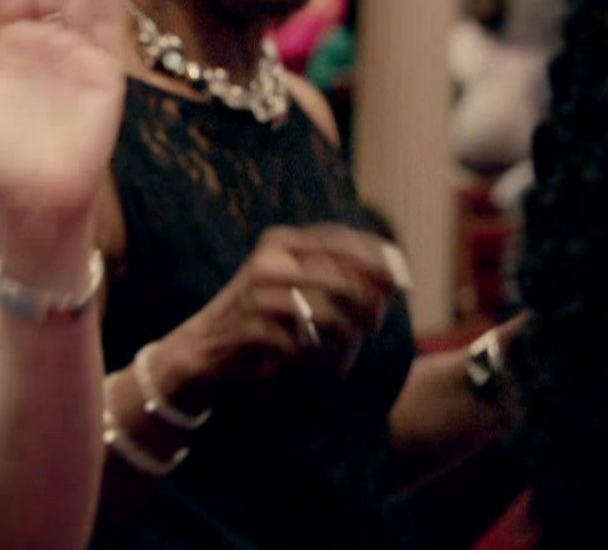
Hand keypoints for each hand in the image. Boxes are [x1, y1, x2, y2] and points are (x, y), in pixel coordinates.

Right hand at [158, 224, 400, 397]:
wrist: (205, 347)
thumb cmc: (263, 314)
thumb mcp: (294, 283)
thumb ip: (336, 276)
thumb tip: (393, 281)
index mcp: (282, 241)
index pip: (341, 240)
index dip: (377, 260)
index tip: (401, 282)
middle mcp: (270, 260)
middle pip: (340, 277)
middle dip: (367, 304)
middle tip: (375, 324)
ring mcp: (258, 294)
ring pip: (329, 315)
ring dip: (346, 339)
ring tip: (346, 354)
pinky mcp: (252, 329)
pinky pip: (307, 347)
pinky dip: (321, 360)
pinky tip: (321, 367)